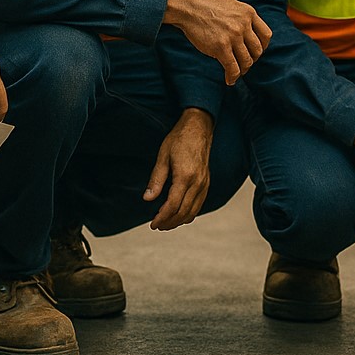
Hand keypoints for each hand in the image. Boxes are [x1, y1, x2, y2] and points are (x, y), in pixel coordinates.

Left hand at [144, 108, 212, 230]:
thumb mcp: (163, 157)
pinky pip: (199, 204)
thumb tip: (148, 198)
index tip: (152, 224)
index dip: (162, 217)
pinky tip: (180, 214)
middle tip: (157, 226)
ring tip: (167, 223)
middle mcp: (198, 183)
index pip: (173, 205)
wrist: (199, 127)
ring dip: (179, 221)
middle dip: (169, 223)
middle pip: (183, 212)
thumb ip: (156, 180)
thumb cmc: (179, 139)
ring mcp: (204, 183)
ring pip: (193, 211)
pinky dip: (189, 213)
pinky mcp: (207, 182)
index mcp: (185, 176)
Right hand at [162, 0, 271, 84]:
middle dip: (252, 59)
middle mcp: (244, 25)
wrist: (188, 6)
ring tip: (237, 72)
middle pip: (257, 50)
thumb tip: (248, 29)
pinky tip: (229, 80)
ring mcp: (233, 37)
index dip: (263, 46)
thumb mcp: (231, 4)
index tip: (255, 51)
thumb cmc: (206, 4)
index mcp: (248, 13)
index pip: (266, 35)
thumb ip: (242, 16)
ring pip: (247, 61)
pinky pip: (233, 67)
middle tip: (245, 63)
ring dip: (243, 70)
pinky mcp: (221, 47)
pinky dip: (233, 77)